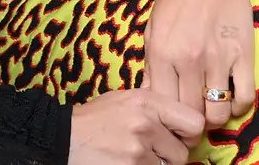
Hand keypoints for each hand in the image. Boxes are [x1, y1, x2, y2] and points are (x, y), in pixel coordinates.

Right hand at [68, 89, 202, 164]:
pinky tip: (126, 162)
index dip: (189, 133)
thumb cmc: (96, 119)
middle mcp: (146, 124)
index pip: (194, 122)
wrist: (65, 137)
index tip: (179, 137)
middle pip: (182, 152)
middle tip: (152, 150)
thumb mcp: (125, 99)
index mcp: (147, 101)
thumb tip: (185, 120)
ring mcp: (137, 150)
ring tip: (134, 155)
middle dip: (170, 155)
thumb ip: (155, 107)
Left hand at [144, 0, 258, 132]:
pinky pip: (245, 98)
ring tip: (211, 110)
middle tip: (193, 122)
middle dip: (191, 124)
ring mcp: (218, 59)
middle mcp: (188, 59)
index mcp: (161, 53)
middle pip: (191, 114)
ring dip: (215, 117)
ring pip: (218, 113)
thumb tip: (148, 97)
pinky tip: (231, 98)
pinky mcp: (244, 55)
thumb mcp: (153, 28)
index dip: (167, 120)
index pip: (163, 105)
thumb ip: (150, 65)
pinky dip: (238, 106)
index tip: (172, 122)